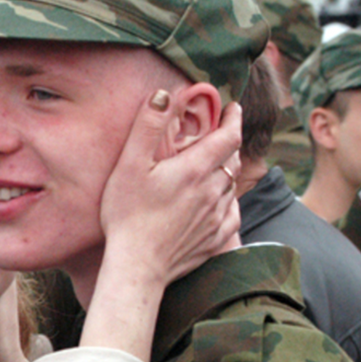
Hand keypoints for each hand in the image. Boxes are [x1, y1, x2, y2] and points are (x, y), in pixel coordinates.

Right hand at [100, 91, 242, 285]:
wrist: (137, 266)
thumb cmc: (126, 214)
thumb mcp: (129, 165)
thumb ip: (148, 126)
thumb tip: (164, 94)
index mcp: (194, 170)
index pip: (229, 136)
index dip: (233, 118)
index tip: (232, 107)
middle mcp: (212, 192)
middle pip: (233, 159)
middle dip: (229, 142)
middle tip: (219, 134)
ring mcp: (216, 217)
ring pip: (232, 185)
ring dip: (227, 170)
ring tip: (214, 165)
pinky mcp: (215, 240)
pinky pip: (232, 213)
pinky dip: (228, 201)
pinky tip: (218, 201)